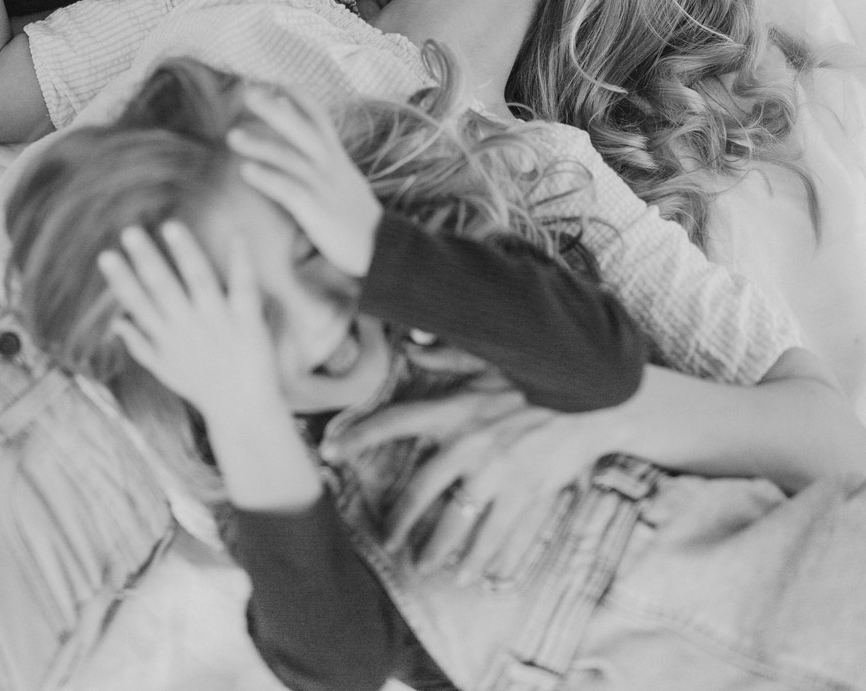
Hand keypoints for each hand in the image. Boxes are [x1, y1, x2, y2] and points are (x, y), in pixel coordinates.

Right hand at [98, 220, 282, 418]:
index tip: (106, 256)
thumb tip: (116, 323)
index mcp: (167, 338)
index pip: (139, 304)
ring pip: (199, 281)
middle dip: (147, 260)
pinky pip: (243, 289)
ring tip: (172, 227)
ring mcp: (218, 323)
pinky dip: (240, 263)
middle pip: (164, 288)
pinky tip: (236, 238)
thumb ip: (140, 345)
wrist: (243, 412)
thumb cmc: (202, 387)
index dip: (122, 281)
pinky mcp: (247, 322)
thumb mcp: (165, 370)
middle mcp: (188, 327)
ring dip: (185, 254)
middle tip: (131, 231)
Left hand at [227, 86, 381, 275]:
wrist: (380, 247)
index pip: (318, 115)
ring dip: (260, 145)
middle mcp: (330, 164)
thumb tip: (302, 131)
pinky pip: (289, 190)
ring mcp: (323, 186)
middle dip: (274, 109)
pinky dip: (267, 179)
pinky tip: (246, 172)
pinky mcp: (317, 210)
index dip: (296, 95)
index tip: (271, 79)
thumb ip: (322, 151)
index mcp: (335, 155)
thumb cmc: (353, 211)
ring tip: (232, 136)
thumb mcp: (342, 174)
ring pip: (290, 158)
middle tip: (246, 91)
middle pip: (301, 128)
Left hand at [325, 386, 619, 584]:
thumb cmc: (538, 376)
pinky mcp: (531, 498)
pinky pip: (505, 540)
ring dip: (444, 554)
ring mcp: (502, 478)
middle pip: (423, 496)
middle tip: (391, 545)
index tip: (329, 449)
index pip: (396, 423)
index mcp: (457, 412)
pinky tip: (483, 578)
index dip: (358, 435)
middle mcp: (473, 449)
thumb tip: (412, 346)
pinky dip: (494, 563)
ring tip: (431, 569)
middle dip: (402, 525)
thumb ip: (448, 358)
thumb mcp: (490, 361)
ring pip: (462, 528)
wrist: (596, 397)